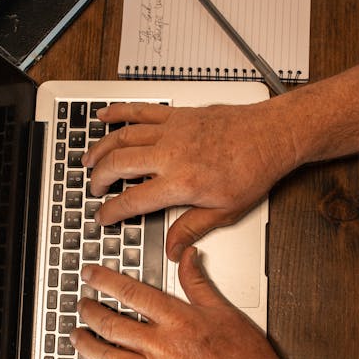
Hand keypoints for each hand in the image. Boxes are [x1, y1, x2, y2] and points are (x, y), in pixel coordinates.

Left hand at [70, 247, 289, 358]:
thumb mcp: (223, 309)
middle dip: (91, 311)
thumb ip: (198, 282)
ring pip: (110, 358)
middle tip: (82, 303)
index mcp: (177, 320)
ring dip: (87, 345)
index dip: (106, 281)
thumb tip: (187, 255)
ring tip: (75, 335)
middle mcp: (162, 346)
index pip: (132, 294)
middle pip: (113, 325)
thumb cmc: (243, 353)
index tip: (91, 274)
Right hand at [82, 100, 291, 260]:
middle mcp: (170, 154)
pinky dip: (119, 111)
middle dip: (99, 179)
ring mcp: (172, 131)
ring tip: (88, 160)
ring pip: (123, 137)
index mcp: (181, 183)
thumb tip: (173, 248)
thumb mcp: (225, 211)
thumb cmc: (253, 169)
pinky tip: (104, 116)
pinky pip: (141, 110)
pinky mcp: (178, 115)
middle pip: (119, 164)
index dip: (112, 211)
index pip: (133, 200)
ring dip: (101, 149)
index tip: (103, 216)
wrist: (270, 135)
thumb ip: (193, 229)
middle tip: (94, 189)